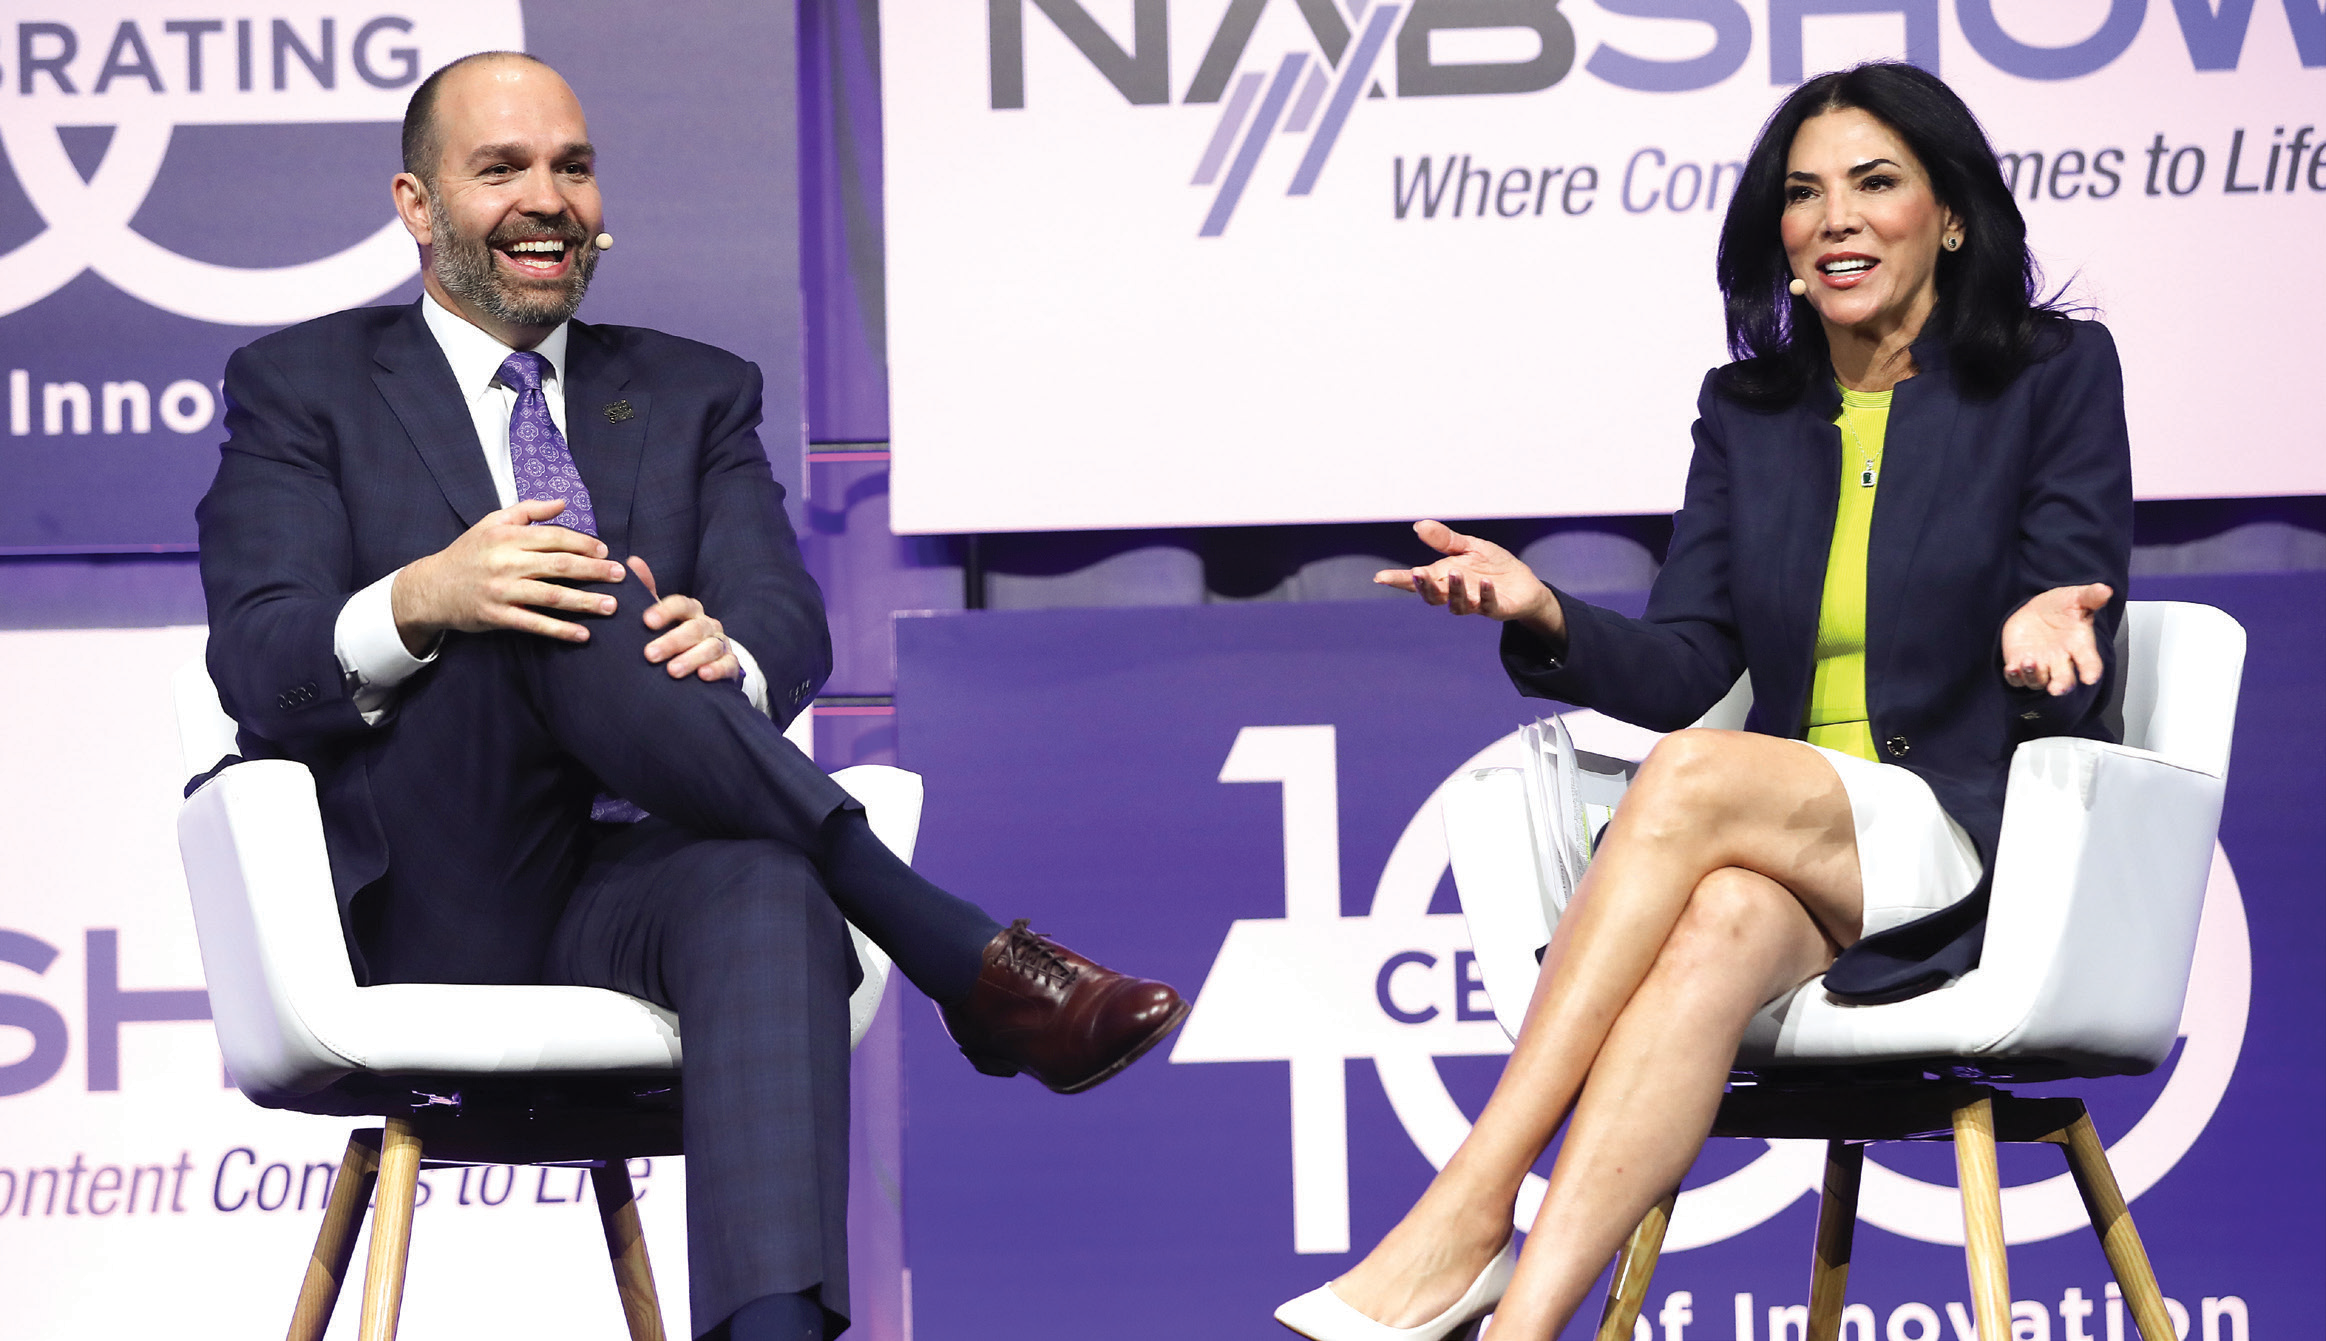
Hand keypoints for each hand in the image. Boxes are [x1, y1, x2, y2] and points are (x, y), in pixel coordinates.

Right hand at [391, 499, 626, 652]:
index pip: (555, 537)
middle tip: (621, 576)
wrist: (432, 587)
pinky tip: (583, 634)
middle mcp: (506, 562)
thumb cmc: (468, 553)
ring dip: (585, 602)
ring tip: (611, 606)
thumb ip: (528, 511)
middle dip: (594, 570)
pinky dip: (560, 629)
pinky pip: (534, 623)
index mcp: (507, 537)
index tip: (605, 551)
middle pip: (559, 564)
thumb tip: (563, 502)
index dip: (583, 543)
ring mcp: (502, 590)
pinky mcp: (497, 616)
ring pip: (551, 595)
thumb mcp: (492, 523)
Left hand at [629, 556, 739, 682]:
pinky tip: (703, 676)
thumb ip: (646, 589)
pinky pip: (728, 664)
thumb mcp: (660, 613)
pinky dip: (716, 669)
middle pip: (694, 628)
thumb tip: (633, 561)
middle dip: (672, 641)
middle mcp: (707, 623)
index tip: (647, 622)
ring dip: (691, 659)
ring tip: (672, 671)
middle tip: (649, 655)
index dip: (665, 611)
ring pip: (710, 647)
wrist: (702, 659)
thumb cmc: (674, 633)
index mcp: (690, 610)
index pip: (681, 604)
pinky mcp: (730, 663)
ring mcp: (720, 643)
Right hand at [1373, 520, 1562, 636]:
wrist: (1524, 585)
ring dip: (1454, 590)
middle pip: (1433, 596)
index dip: (1399, 580)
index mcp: (1444, 577)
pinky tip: (1485, 584)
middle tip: (1417, 573)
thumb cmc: (1493, 566)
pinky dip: (1485, 596)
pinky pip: (1487, 605)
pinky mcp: (1496, 609)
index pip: (1417, 580)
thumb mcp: (1469, 547)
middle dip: (1424, 587)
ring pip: (1457, 605)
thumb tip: (1419, 525)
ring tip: (1454, 572)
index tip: (1380, 577)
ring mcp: (1474, 604)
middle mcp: (1455, 593)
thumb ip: (1446, 541)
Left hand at [2000, 582, 2112, 695]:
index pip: (2090, 663)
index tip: (2090, 677)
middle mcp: (2061, 660)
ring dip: (2034, 675)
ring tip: (2030, 662)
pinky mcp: (2020, 664)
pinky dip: (2014, 676)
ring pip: (2038, 681)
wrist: (2037, 608)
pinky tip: (2012, 668)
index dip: (2091, 671)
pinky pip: (2017, 678)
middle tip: (2057, 689)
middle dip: (2061, 686)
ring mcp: (2040, 665)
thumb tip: (2105, 589)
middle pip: (2064, 680)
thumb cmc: (2061, 607)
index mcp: (2079, 646)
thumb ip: (2090, 596)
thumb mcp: (2076, 597)